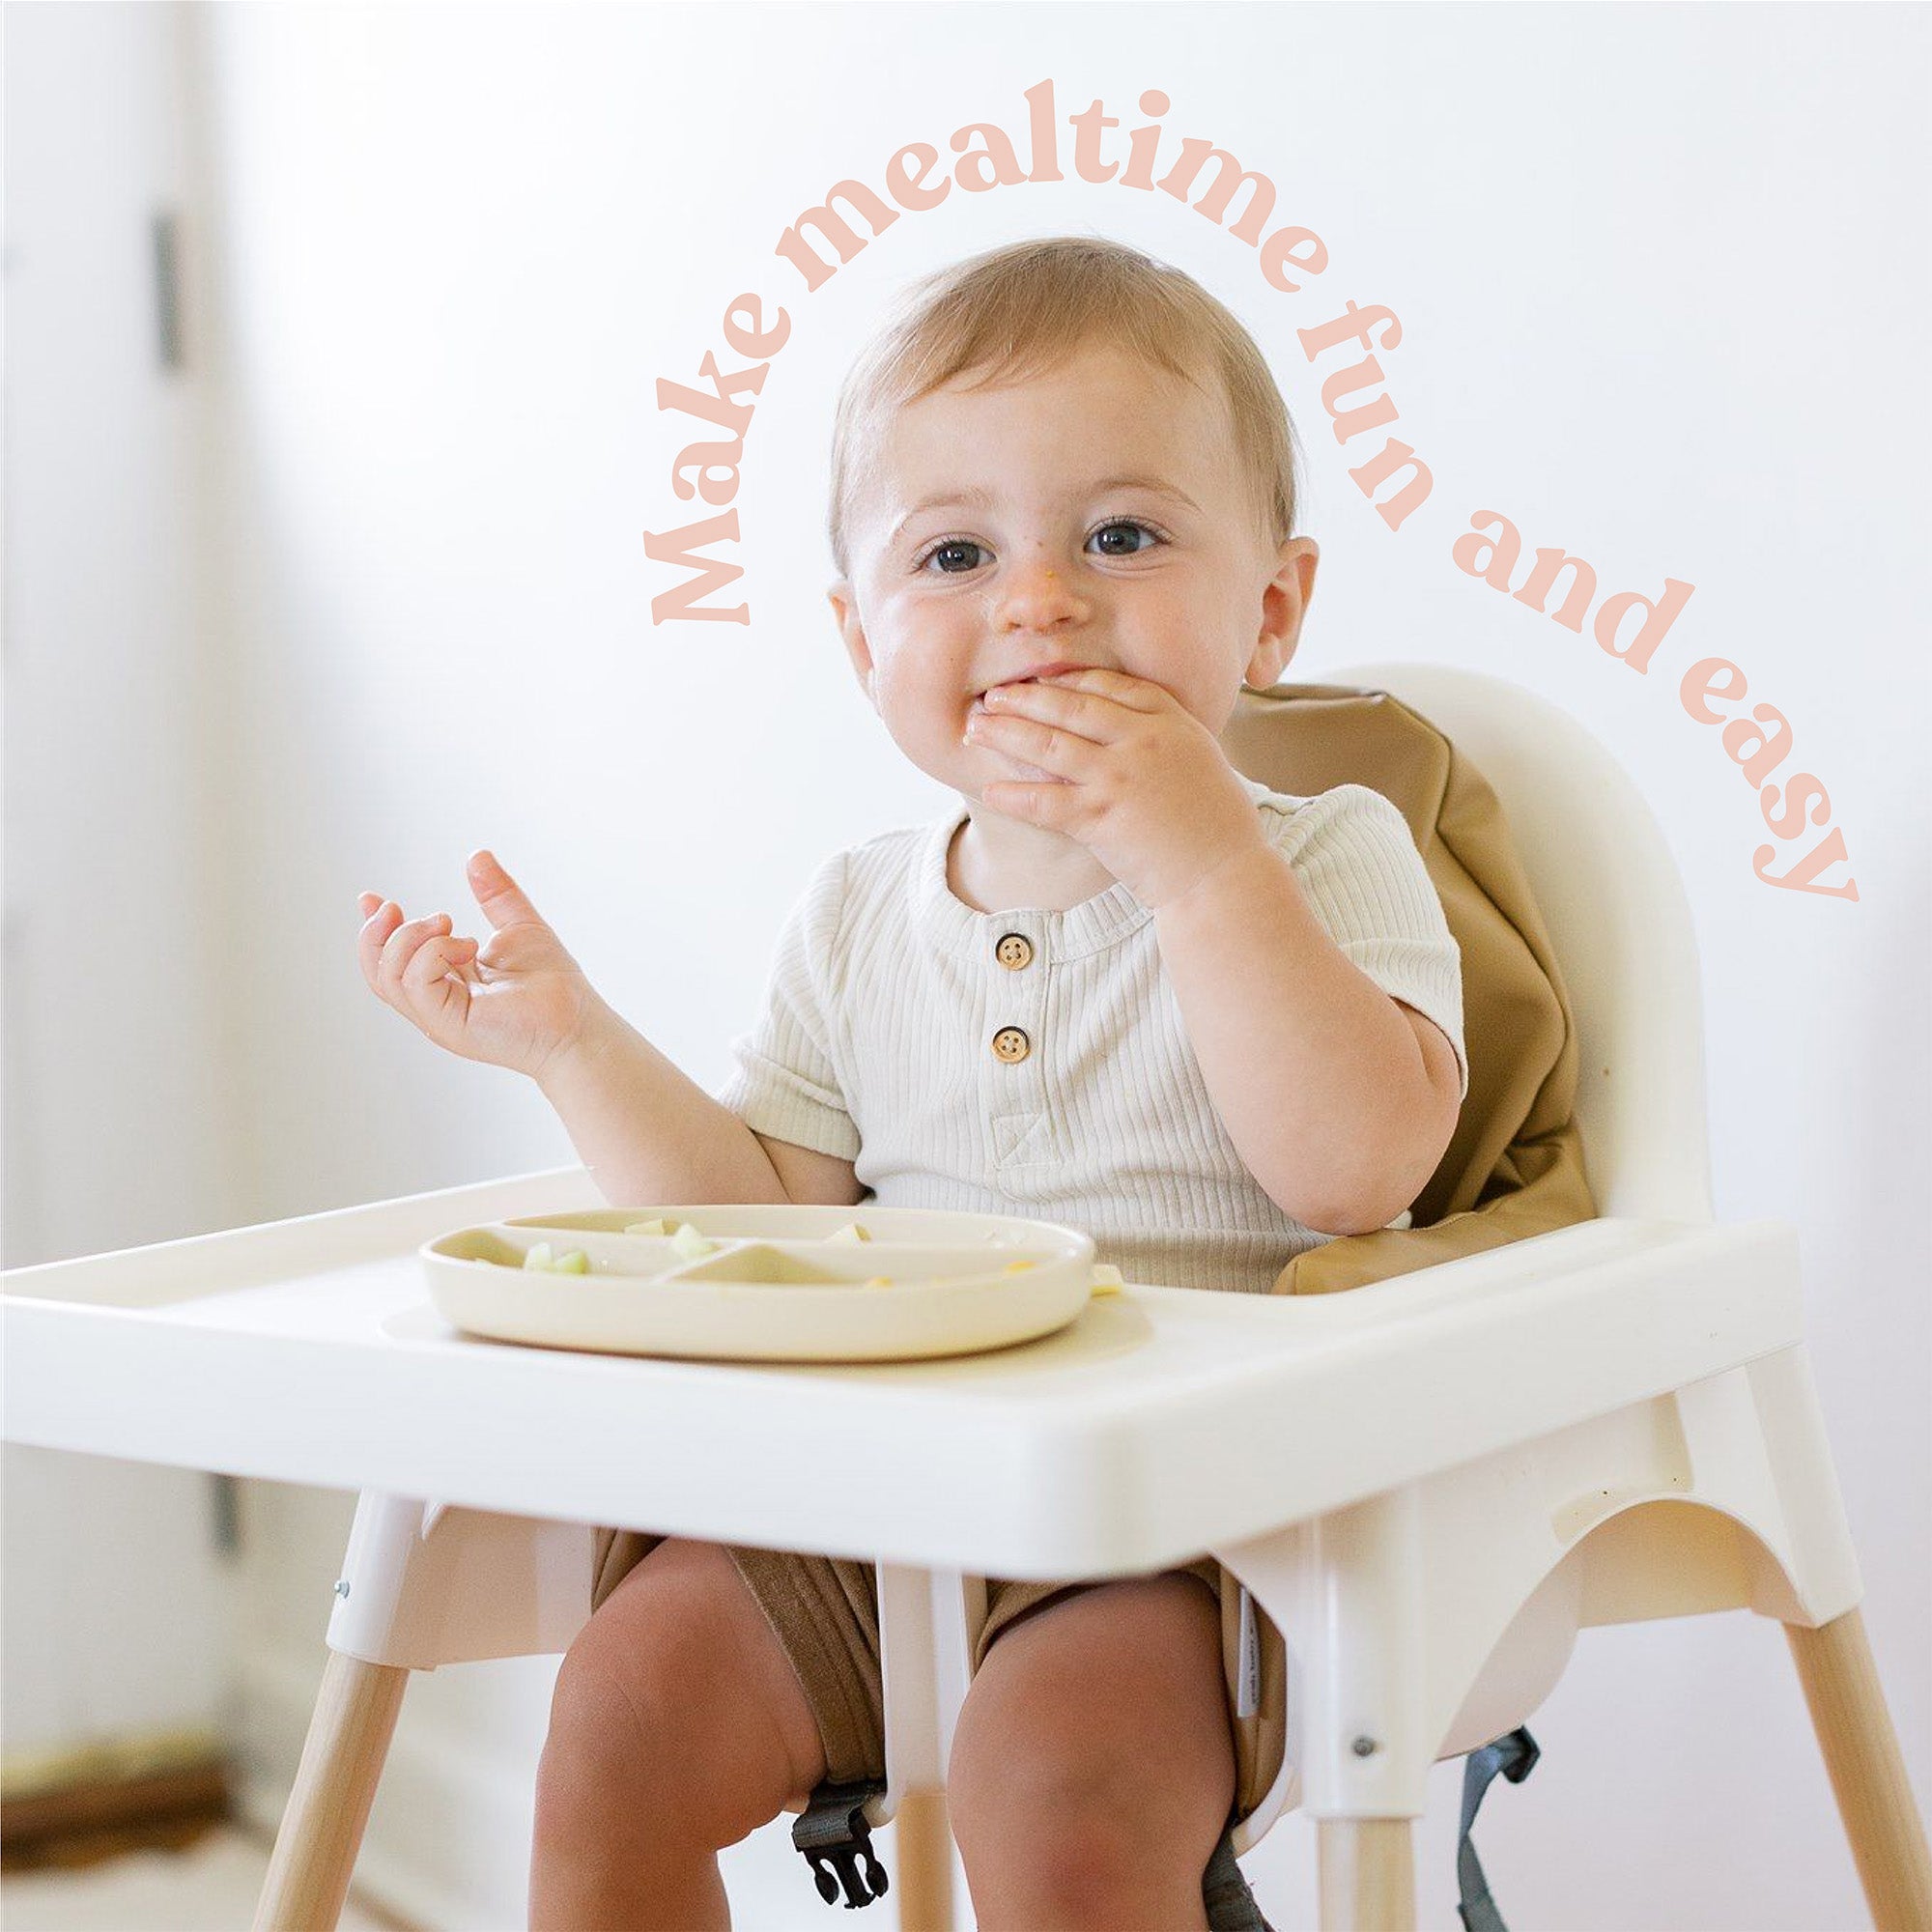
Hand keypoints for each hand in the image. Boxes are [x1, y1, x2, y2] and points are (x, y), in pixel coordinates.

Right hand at [355, 851, 607, 1079]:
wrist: (579, 1023)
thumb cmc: (555, 986)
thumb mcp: (519, 925)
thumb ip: (496, 894)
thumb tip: (477, 855)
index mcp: (444, 983)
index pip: (391, 960)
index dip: (373, 928)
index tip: (371, 898)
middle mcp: (435, 1003)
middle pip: (377, 971)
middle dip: (377, 932)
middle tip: (398, 906)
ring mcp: (438, 1018)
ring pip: (389, 976)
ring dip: (410, 937)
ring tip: (448, 924)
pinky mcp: (450, 1025)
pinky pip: (417, 983)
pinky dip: (433, 952)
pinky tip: (466, 945)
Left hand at [962, 668, 1270, 910]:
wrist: (1223, 874)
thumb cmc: (1217, 825)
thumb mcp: (1201, 759)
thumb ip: (1165, 736)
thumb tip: (1132, 726)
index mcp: (1170, 720)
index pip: (1109, 685)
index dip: (1068, 679)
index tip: (1040, 678)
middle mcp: (1142, 740)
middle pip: (1069, 706)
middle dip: (1024, 698)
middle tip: (991, 696)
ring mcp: (1119, 777)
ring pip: (1048, 744)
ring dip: (1005, 734)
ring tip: (975, 729)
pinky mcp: (1101, 818)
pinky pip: (1044, 800)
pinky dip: (1013, 794)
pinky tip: (989, 788)